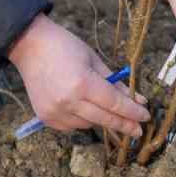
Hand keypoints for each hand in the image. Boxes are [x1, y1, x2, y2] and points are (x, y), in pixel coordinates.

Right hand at [7, 14, 148, 136]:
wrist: (30, 47)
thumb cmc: (65, 47)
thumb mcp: (94, 60)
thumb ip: (115, 83)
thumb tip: (137, 100)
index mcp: (82, 83)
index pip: (114, 104)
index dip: (133, 112)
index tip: (146, 116)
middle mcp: (68, 101)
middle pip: (104, 119)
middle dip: (125, 124)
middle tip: (139, 129)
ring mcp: (55, 112)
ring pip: (89, 124)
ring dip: (101, 118)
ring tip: (103, 105)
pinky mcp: (47, 118)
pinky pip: (73, 125)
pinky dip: (82, 119)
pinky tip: (82, 106)